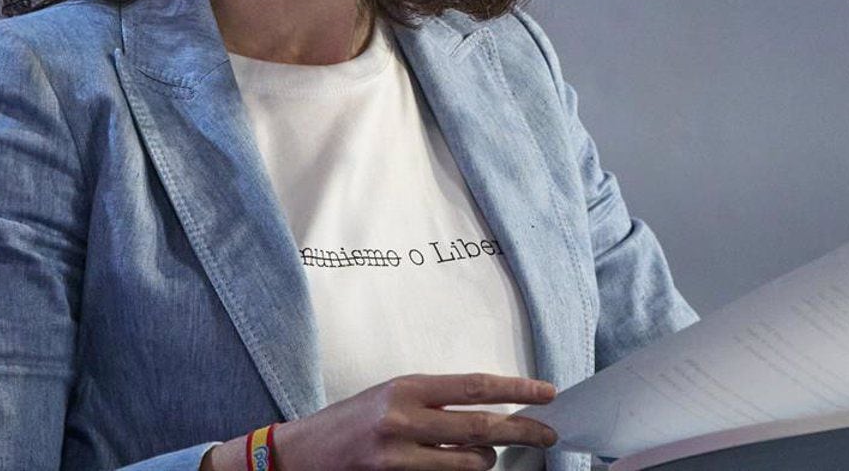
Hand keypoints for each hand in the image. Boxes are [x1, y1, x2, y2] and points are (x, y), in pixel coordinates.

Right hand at [202, 373, 558, 470]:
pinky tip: (455, 468)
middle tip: (549, 432)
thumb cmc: (350, 422)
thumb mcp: (392, 397)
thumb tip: (488, 411)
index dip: (517, 390)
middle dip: (524, 430)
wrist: (298, 454)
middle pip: (482, 426)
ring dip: (485, 460)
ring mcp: (397, 455)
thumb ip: (435, 403)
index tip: (547, 393)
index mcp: (407, 386)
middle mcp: (404, 418)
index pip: (475, 386)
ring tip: (481, 454)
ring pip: (470, 462)